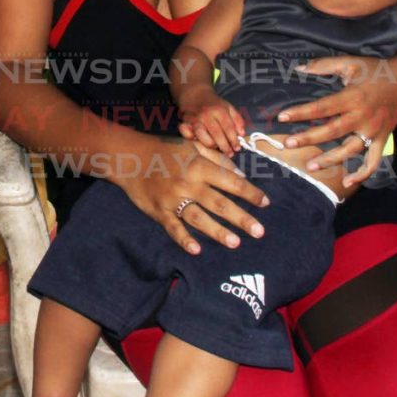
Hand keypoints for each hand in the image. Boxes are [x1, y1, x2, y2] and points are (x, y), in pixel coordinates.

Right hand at [115, 139, 267, 255]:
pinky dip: (183, 239)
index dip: (249, 192)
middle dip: (241, 218)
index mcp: (199, 166)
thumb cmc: (165, 151)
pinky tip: (196, 250)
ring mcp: (173, 199)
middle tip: (259, 231)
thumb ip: (217, 159)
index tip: (265, 203)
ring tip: (235, 243)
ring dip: (217, 231)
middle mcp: (188, 183)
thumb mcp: (192, 146)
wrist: (130, 158)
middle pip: (219, 203)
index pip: (230, 181)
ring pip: (198, 217)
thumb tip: (239, 173)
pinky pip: (173, 227)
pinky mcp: (159, 211)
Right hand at [178, 88, 245, 155]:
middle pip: (216, 134)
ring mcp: (195, 119)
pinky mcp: (186, 122)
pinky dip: (191, 139)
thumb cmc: (214, 104)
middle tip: (229, 153)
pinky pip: (187, 134)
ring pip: (202, 137)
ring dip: (211, 145)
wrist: (196, 94)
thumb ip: (238, 120)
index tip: (237, 148)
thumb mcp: (229, 108)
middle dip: (224, 146)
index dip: (233, 140)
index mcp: (219, 110)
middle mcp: (207, 115)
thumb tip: (242, 134)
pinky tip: (198, 141)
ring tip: (216, 148)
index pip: (228, 128)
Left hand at [278, 55, 396, 184]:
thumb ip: (324, 65)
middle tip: (288, 144)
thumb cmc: (375, 71)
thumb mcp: (350, 63)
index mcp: (353, 97)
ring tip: (309, 166)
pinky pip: (373, 161)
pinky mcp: (382, 140)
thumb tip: (299, 67)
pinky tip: (347, 182)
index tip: (282, 117)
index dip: (302, 112)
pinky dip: (362, 173)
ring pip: (350, 150)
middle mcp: (363, 116)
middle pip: (333, 131)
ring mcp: (373, 131)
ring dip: (330, 160)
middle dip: (309, 138)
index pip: (323, 107)